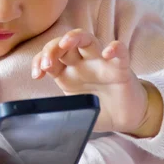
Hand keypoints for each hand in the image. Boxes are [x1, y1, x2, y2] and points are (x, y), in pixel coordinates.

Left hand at [32, 28, 149, 133]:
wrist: (125, 118)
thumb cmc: (99, 110)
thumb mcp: (75, 113)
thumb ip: (61, 114)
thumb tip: (45, 125)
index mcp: (67, 73)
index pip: (49, 58)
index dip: (39, 61)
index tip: (37, 75)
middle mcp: (82, 64)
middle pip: (64, 44)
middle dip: (51, 48)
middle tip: (47, 64)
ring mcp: (101, 63)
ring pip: (87, 39)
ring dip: (74, 37)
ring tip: (65, 43)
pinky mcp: (121, 68)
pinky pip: (120, 52)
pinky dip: (115, 48)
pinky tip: (108, 52)